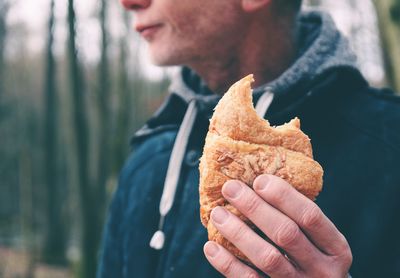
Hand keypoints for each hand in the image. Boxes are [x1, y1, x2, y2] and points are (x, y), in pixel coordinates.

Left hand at [203, 174, 351, 277]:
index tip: (259, 180)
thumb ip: (299, 220)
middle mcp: (322, 270)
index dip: (284, 196)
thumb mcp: (320, 243)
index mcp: (336, 249)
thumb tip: (259, 183)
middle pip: (285, 234)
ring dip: (238, 233)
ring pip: (266, 258)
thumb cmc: (313, 260)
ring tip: (218, 214)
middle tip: (230, 188)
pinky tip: (212, 247)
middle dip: (255, 207)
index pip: (310, 217)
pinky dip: (228, 264)